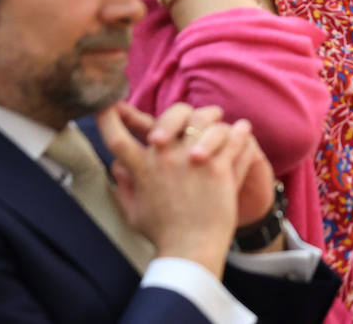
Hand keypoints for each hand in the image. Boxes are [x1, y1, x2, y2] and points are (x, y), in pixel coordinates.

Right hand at [122, 101, 275, 231]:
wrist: (191, 250)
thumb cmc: (163, 234)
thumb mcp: (134, 212)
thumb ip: (124, 187)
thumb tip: (116, 167)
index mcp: (142, 168)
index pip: (116, 135)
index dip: (108, 115)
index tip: (108, 102)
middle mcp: (165, 158)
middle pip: (171, 114)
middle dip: (179, 111)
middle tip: (192, 115)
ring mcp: (192, 159)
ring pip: (205, 119)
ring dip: (213, 116)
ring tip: (220, 118)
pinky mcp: (218, 167)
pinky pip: (233, 137)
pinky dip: (240, 132)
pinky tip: (244, 129)